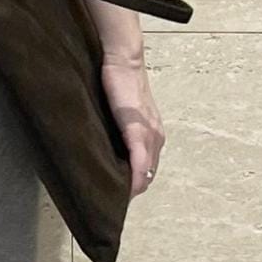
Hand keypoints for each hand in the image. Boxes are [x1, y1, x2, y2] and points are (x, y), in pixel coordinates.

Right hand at [100, 53, 165, 196]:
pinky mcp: (138, 130)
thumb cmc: (118, 83)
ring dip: (132, 187)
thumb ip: (117, 131)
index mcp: (152, 134)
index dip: (134, 183)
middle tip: (112, 200)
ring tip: (113, 197)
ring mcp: (149, 134)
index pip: (147, 168)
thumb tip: (105, 149)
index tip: (117, 195)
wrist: (123, 61)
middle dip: (132, 189)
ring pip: (145, 172)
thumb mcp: (120, 113)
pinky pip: (140, 161)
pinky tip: (126, 188)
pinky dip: (134, 177)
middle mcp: (156, 137)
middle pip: (148, 175)